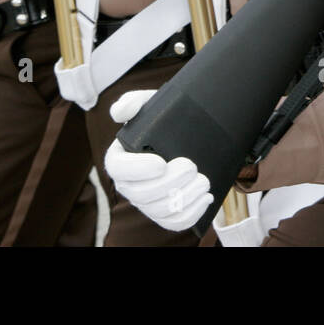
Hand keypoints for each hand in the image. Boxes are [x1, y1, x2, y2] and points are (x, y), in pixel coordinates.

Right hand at [104, 89, 212, 230]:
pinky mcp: (165, 212)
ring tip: (203, 181)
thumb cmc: (162, 118)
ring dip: (184, 199)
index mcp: (120, 159)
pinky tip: (205, 198)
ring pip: (160, 211)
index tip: (161, 163)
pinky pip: (174, 222)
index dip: (137, 170)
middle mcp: (129, 184)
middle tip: (191, 167)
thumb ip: (133, 102)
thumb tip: (119, 114)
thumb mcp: (149, 103)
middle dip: (169, 184)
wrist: (186, 132)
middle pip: (141, 196)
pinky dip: (191, 213)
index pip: (117, 170)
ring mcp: (147, 202)